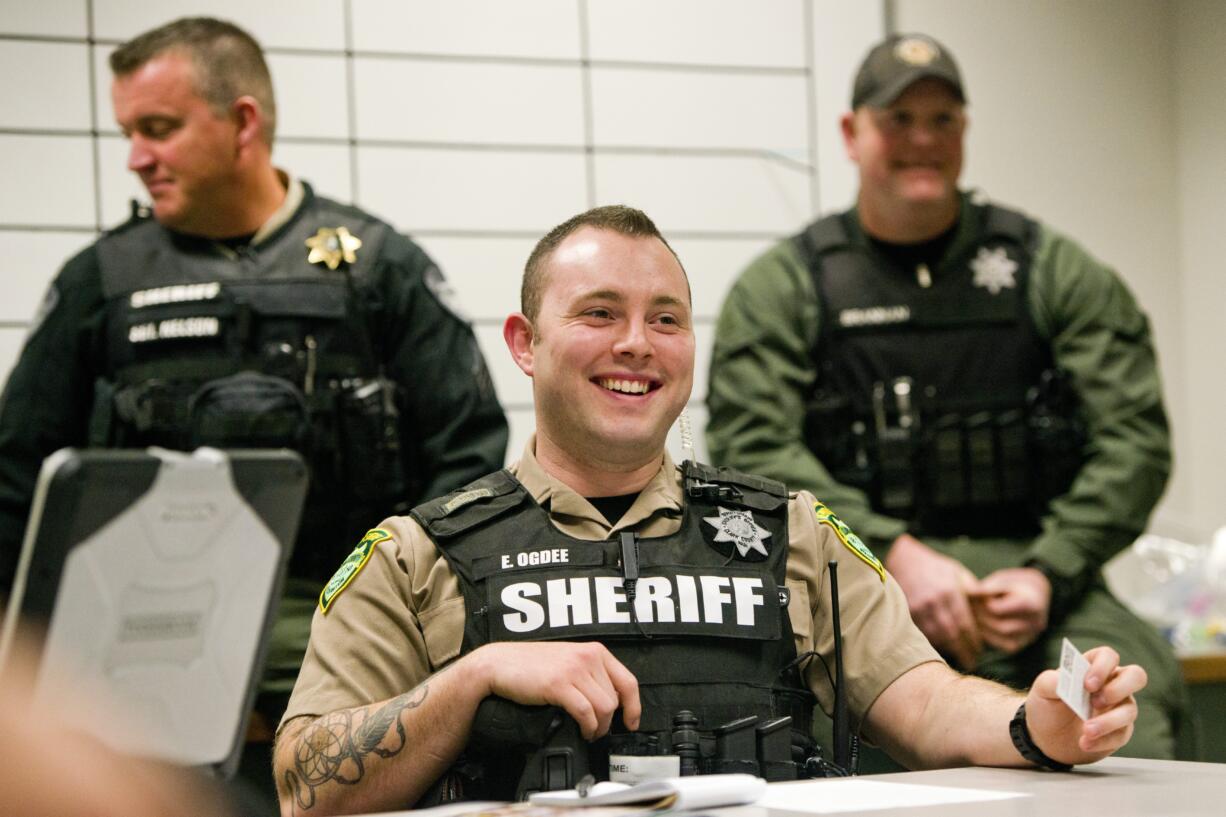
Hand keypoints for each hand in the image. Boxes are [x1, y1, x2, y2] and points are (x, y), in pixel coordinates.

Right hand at [471, 641, 640, 739]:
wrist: (499, 664)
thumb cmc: (530, 665)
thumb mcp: (567, 660)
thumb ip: (589, 673)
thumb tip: (609, 701)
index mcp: (594, 651)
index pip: (627, 681)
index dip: (634, 706)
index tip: (632, 721)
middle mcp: (587, 657)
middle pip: (615, 700)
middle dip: (609, 722)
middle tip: (597, 732)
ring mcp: (573, 670)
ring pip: (603, 708)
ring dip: (599, 727)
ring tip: (589, 733)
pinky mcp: (558, 685)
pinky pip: (586, 712)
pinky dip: (588, 727)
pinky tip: (582, 731)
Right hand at [885, 533, 982, 669]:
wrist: (905, 560)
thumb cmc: (935, 567)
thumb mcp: (957, 572)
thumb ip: (972, 591)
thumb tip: (989, 609)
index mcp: (949, 592)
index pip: (965, 623)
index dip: (973, 640)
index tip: (979, 649)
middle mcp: (933, 602)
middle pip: (952, 634)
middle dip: (963, 650)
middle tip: (971, 661)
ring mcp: (918, 608)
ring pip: (936, 637)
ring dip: (949, 650)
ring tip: (959, 657)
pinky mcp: (907, 613)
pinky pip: (922, 634)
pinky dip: (934, 643)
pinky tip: (942, 648)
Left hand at [969, 567, 1051, 653]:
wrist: (1036, 594)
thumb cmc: (1015, 583)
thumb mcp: (1003, 580)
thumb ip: (987, 588)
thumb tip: (967, 593)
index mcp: (1032, 604)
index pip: (996, 609)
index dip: (979, 602)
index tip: (970, 595)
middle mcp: (1035, 623)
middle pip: (999, 626)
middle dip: (979, 616)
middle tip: (965, 607)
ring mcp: (1031, 636)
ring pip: (1000, 638)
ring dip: (981, 627)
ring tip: (970, 615)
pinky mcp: (1023, 644)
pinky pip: (1002, 645)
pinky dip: (988, 637)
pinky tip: (978, 625)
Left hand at [1023, 645, 1146, 764]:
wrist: (1046, 737)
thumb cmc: (1047, 705)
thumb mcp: (1042, 690)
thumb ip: (1052, 682)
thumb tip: (1064, 681)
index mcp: (1091, 667)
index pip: (1108, 656)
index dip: (1102, 667)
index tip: (1087, 685)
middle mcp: (1112, 684)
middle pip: (1136, 676)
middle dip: (1120, 688)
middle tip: (1096, 702)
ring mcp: (1119, 707)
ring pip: (1130, 710)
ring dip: (1108, 722)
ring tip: (1086, 731)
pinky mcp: (1120, 731)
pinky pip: (1121, 734)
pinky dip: (1103, 740)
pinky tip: (1085, 743)